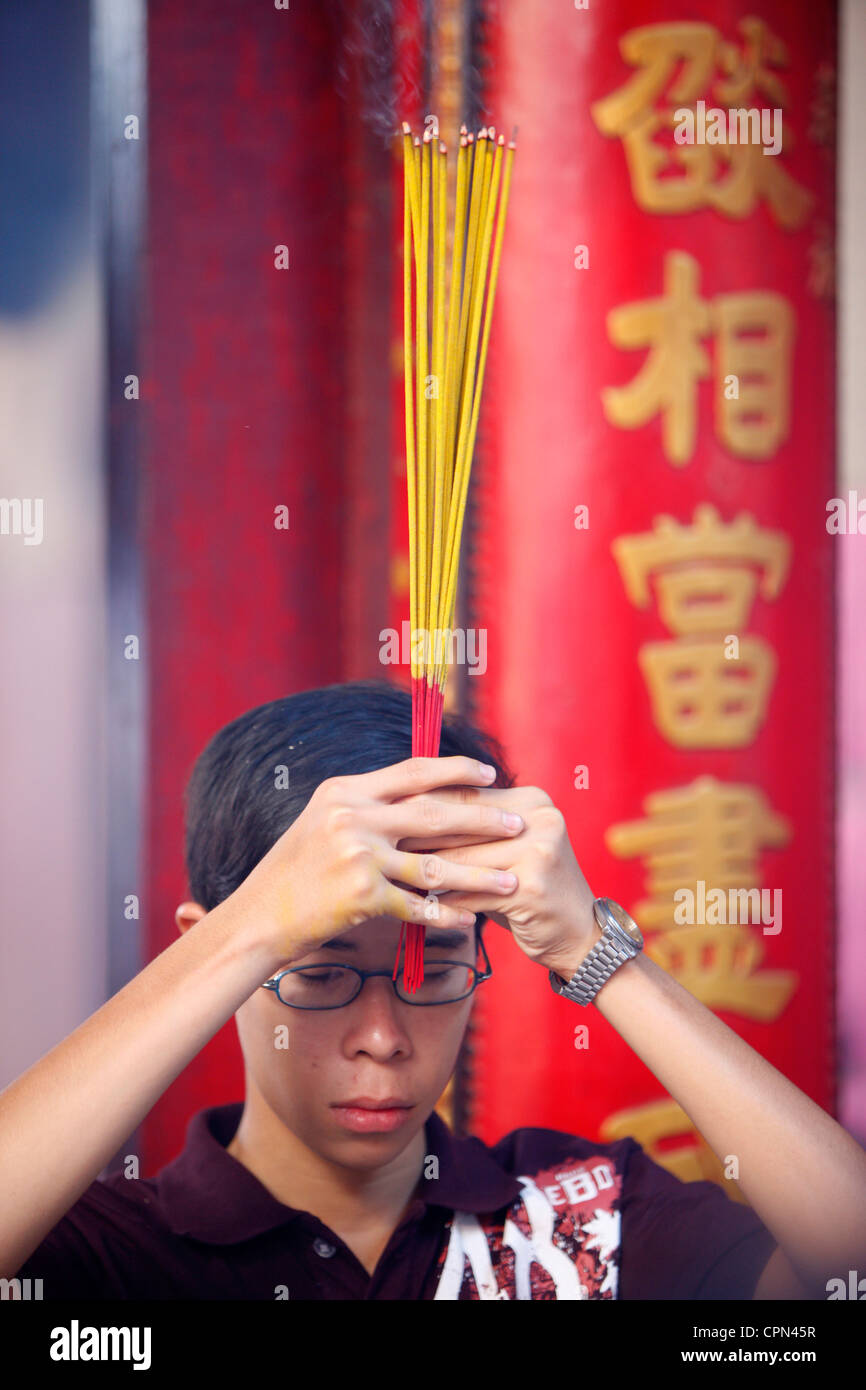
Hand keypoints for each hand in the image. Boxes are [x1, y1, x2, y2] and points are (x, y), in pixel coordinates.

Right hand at [221, 756, 526, 965]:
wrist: (259, 916)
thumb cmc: (294, 871)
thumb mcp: (322, 821)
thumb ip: (365, 805)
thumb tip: (413, 791)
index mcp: (345, 791)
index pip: (413, 770)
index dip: (456, 770)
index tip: (489, 773)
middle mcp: (353, 817)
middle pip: (434, 812)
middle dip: (483, 818)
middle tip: (519, 821)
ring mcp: (358, 856)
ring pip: (436, 864)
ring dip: (479, 874)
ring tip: (512, 880)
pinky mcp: (361, 896)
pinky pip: (418, 906)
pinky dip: (447, 915)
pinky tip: (471, 920)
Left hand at [394, 783, 597, 977]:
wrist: (579, 935)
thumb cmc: (529, 890)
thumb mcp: (505, 850)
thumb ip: (469, 829)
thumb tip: (404, 814)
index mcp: (531, 799)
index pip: (463, 793)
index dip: (419, 804)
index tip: (382, 815)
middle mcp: (539, 816)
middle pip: (460, 822)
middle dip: (415, 836)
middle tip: (376, 845)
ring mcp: (539, 849)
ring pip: (461, 859)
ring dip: (422, 872)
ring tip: (388, 876)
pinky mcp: (532, 885)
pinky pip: (471, 893)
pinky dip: (441, 902)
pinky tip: (415, 908)